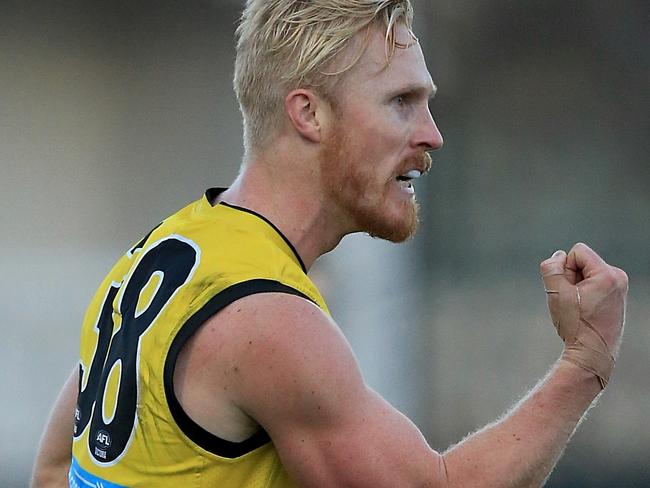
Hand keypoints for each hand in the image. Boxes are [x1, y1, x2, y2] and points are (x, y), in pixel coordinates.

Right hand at [540, 243, 627, 387]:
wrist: (593, 353)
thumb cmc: (575, 325)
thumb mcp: (555, 293)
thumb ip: (551, 268)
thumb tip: (558, 256)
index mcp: (608, 275)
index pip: (577, 252)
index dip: (565, 269)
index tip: (569, 291)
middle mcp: (618, 278)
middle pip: (582, 262)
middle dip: (572, 277)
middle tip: (573, 302)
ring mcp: (620, 287)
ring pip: (587, 273)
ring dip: (577, 286)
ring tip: (580, 307)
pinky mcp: (616, 296)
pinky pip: (594, 283)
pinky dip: (585, 293)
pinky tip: (585, 310)